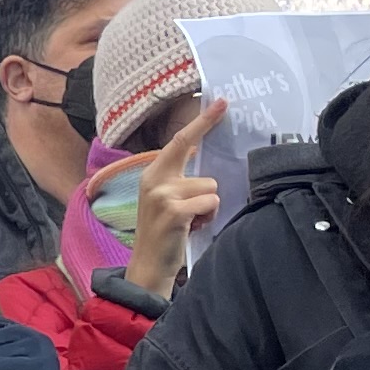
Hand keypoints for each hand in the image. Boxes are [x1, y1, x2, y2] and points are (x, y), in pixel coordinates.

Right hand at [121, 98, 228, 300]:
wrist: (148, 266)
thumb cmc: (163, 233)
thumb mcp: (165, 200)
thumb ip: (178, 178)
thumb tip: (197, 154)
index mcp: (152, 174)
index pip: (180, 141)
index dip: (202, 121)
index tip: (221, 102)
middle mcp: (155, 180)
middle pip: (197, 163)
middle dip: (206, 176)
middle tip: (217, 153)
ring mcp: (163, 196)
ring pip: (210, 187)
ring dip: (209, 206)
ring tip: (192, 221)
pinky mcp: (174, 212)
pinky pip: (209, 202)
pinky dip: (208, 217)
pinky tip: (192, 228)